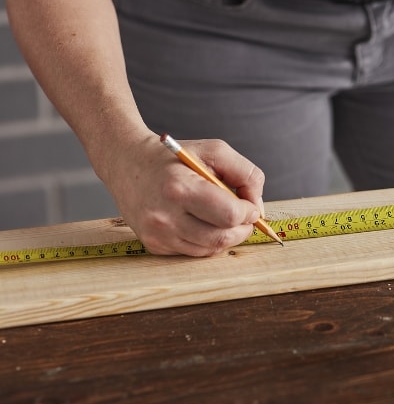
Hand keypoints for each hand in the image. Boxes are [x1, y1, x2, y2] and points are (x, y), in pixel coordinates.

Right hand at [102, 133, 264, 255]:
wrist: (127, 163)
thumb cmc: (174, 158)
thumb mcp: (215, 150)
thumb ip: (246, 174)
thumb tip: (257, 207)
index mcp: (180, 188)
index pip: (229, 214)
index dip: (248, 212)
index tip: (249, 205)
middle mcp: (165, 216)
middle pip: (222, 237)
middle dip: (242, 228)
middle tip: (244, 215)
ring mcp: (158, 234)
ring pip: (210, 249)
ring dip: (227, 236)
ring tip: (224, 217)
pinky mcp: (154, 245)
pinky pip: (194, 252)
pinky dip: (208, 241)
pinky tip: (204, 222)